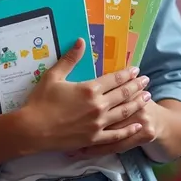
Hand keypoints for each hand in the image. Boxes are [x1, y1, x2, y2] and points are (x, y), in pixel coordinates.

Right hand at [18, 38, 150, 153]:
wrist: (33, 129)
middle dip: (136, 86)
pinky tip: (138, 125)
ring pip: (124, 113)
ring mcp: (98, 124)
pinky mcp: (94, 139)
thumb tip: (80, 41)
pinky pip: (116, 136)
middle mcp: (98, 106)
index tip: (136, 70)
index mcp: (89, 89)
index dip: (127, 74)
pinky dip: (129, 130)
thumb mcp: (54, 75)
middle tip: (147, 80)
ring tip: (147, 97)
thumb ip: (70, 58)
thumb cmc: (41, 101)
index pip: (114, 79)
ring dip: (137, 104)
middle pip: (123, 95)